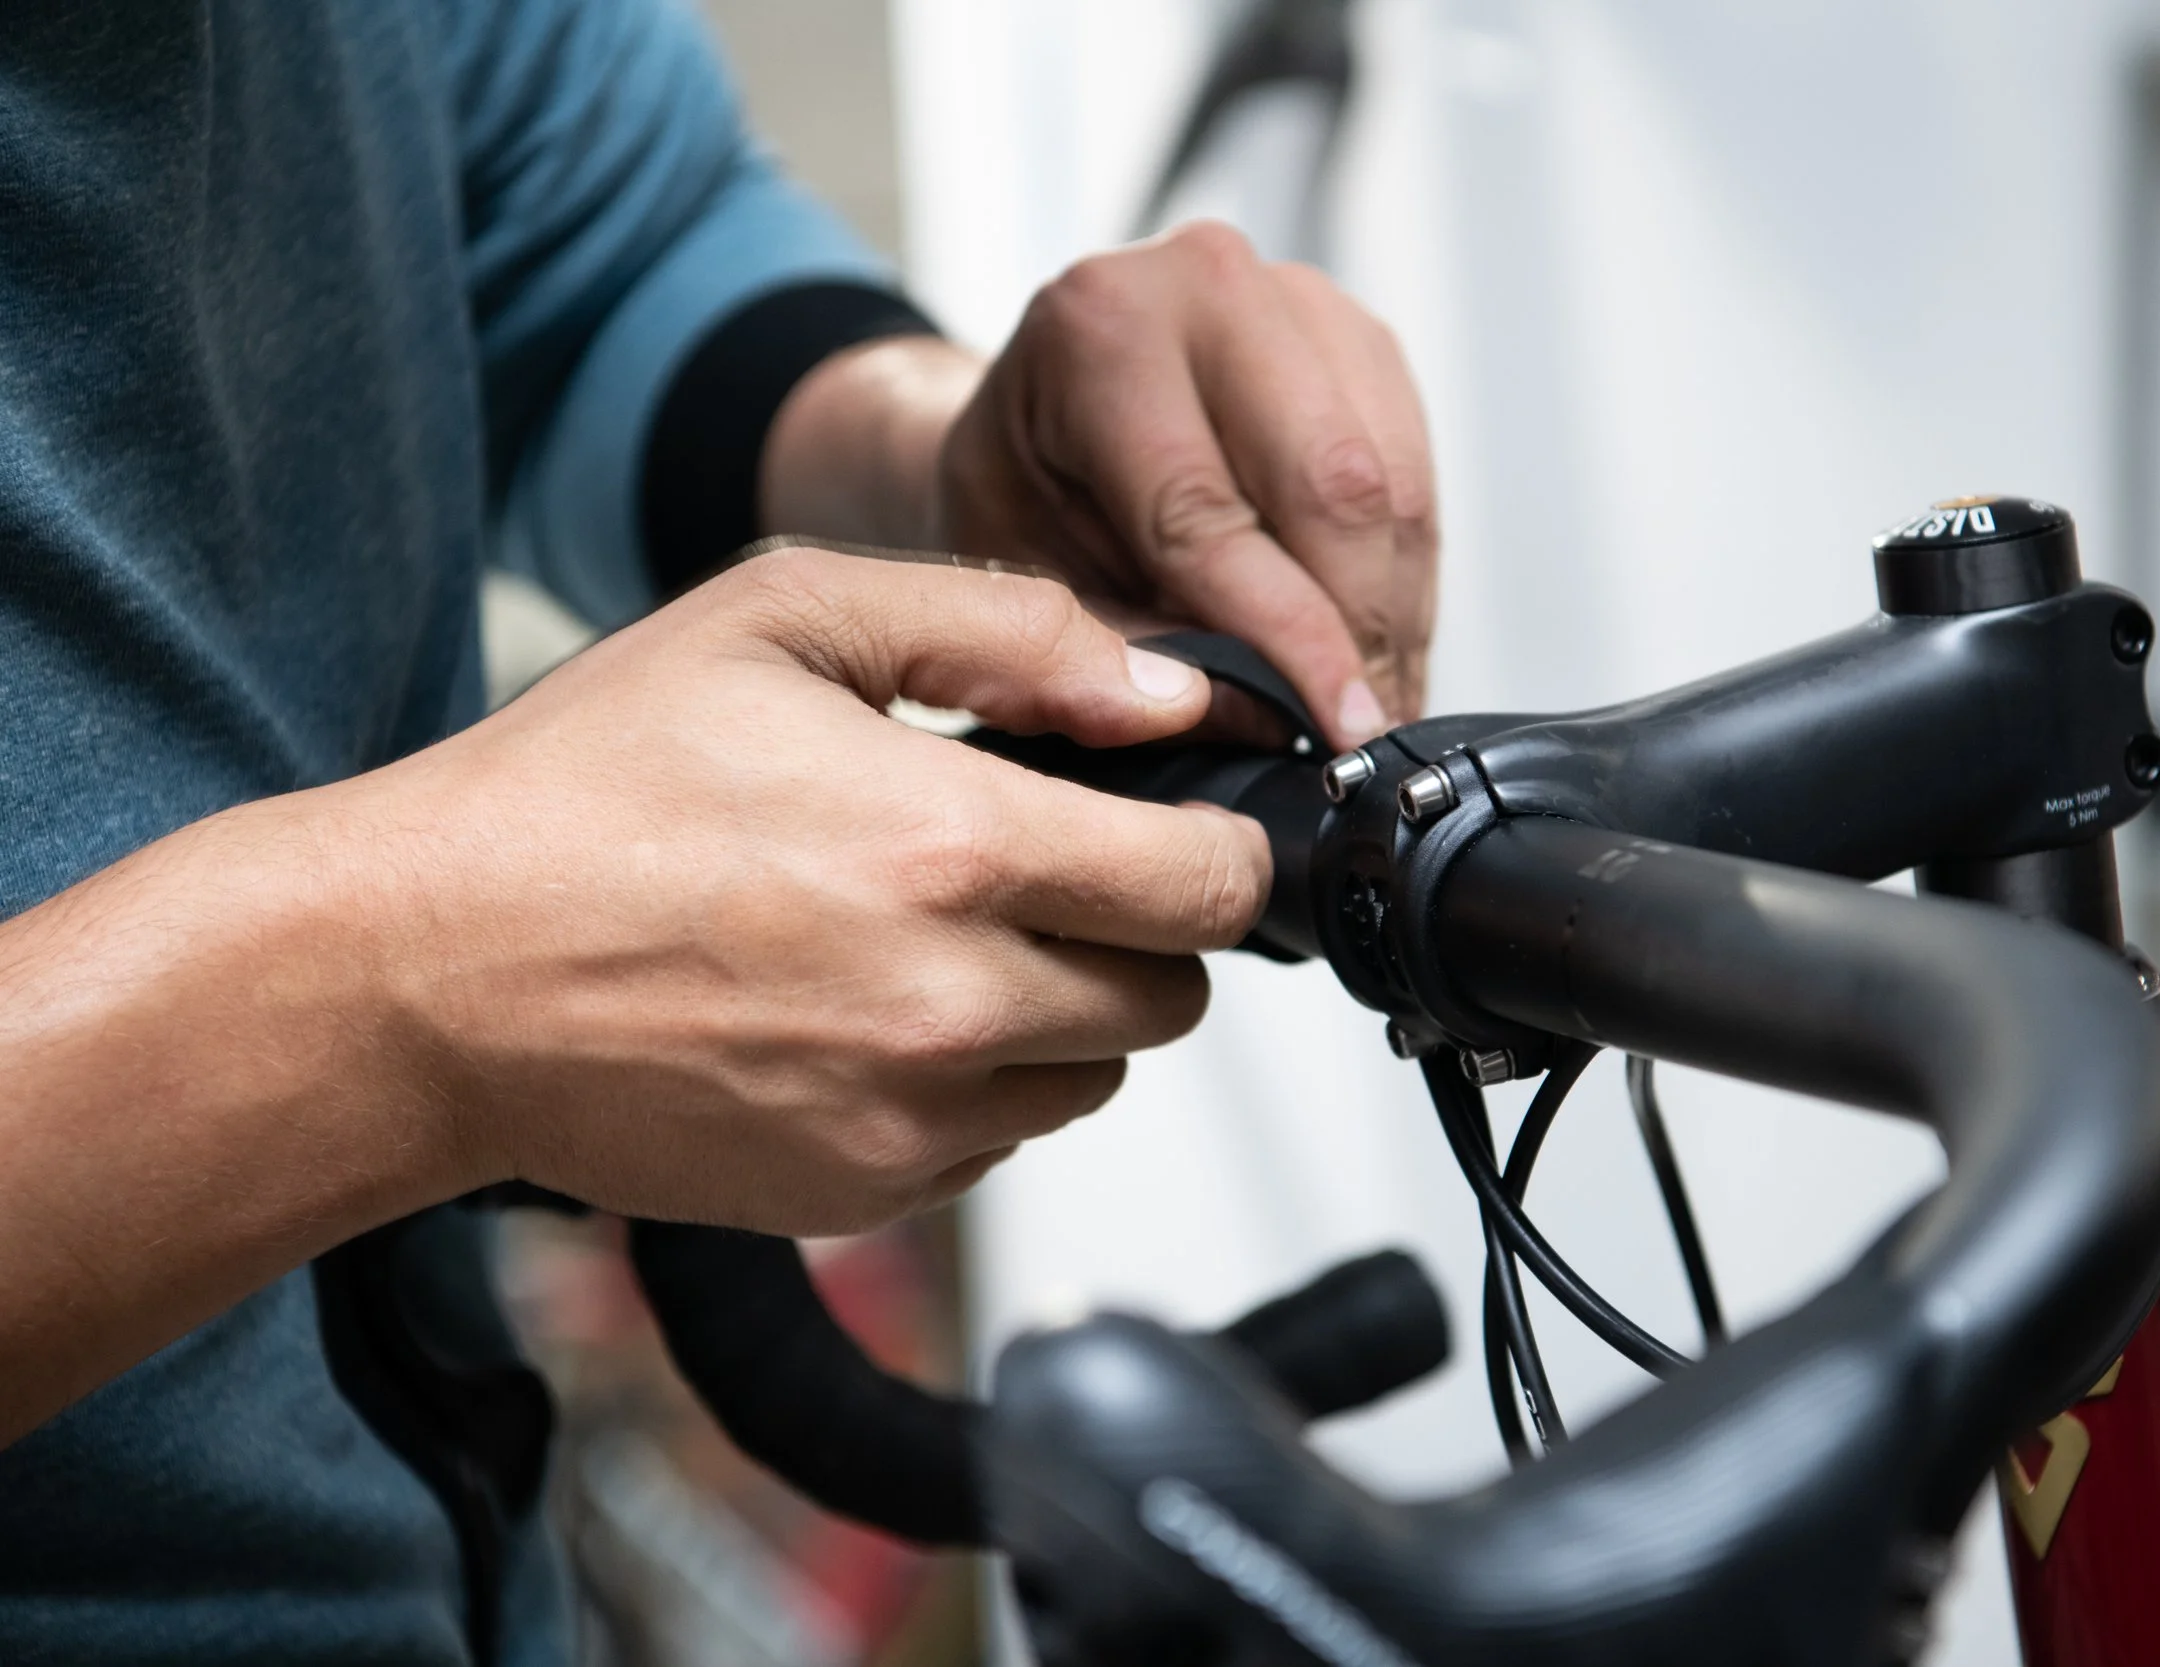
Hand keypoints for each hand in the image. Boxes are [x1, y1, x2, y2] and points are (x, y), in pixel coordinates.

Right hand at [0, 551, 1266, 1437]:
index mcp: (954, 847)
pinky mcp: (860, 1193)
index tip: (1182, 824)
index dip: (1219, 846)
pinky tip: (869, 1012)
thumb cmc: (584, 787)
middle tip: (1040, 870)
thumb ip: (1006, 631)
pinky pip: (996, 1145)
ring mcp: (909, 1117)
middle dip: (1136, 928)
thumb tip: (1162, 693)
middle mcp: (954, 1004)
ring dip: (1060, 1011)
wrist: (429, 972)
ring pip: (1093, 1078)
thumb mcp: (784, 620)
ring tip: (937, 937)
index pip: (1208, 885)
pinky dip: (971, 1084)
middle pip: (1171, 997)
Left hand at [758, 223, 1438, 751]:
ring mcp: (1297, 299)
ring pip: (1393, 486)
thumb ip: (1139, 649)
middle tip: (1369, 738)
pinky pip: (1417, 472)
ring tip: (1380, 701)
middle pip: (1333, 485)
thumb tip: (1268, 718)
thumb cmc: (1019, 496)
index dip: (1289, 642)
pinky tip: (1382, 637)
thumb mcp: (1031, 579)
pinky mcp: (1359, 339)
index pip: (1212, 514)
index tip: (1338, 733)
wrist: (1032, 418)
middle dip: (1363, 633)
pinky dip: (1407, 572)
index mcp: (1097, 328)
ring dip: (1399, 612)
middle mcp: (1205, 281)